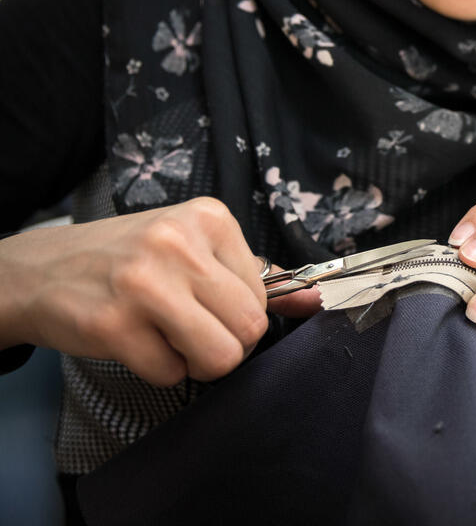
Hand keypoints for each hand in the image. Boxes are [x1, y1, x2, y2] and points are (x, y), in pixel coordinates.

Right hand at [0, 197, 318, 385]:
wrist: (41, 270)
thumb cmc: (129, 260)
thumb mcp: (195, 248)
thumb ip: (257, 274)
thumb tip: (316, 299)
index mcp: (209, 218)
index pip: (265, 293)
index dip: (240, 313)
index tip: (209, 305)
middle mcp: (179, 244)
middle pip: (249, 327)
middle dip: (228, 343)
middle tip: (194, 331)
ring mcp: (144, 283)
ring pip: (220, 356)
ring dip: (199, 362)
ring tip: (170, 337)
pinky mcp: (114, 324)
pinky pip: (172, 374)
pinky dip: (160, 370)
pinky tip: (136, 341)